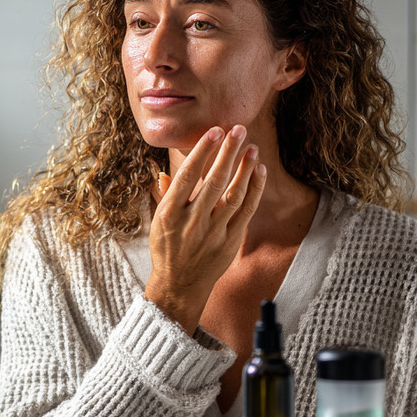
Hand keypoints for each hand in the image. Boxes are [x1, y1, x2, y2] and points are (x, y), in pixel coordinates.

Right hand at [144, 125, 266, 332]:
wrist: (180, 285)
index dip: (202, 152)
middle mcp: (192, 222)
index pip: (188, 176)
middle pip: (214, 181)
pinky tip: (258, 172)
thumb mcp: (157, 222)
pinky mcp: (230, 241)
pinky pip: (246, 211)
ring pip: (233, 195)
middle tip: (238, 130)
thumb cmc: (166, 250)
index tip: (214, 132)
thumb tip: (165, 173)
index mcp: (170, 214)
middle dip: (228, 153)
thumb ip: (165, 196)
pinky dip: (254, 190)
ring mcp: (213, 233)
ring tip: (252, 147)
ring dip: (244, 169)